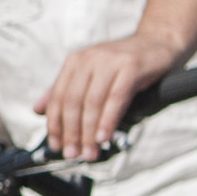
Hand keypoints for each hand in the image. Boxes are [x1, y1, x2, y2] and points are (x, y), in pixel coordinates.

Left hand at [33, 31, 177, 160]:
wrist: (158, 43)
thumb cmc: (125, 64)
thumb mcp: (92, 74)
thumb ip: (65, 90)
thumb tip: (38, 109)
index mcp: (75, 61)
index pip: (58, 97)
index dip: (55, 124)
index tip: (56, 145)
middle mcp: (89, 59)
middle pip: (73, 101)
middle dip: (71, 132)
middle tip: (73, 153)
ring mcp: (110, 61)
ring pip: (92, 102)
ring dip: (89, 132)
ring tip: (90, 152)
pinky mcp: (131, 66)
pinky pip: (115, 98)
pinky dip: (107, 120)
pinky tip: (104, 136)